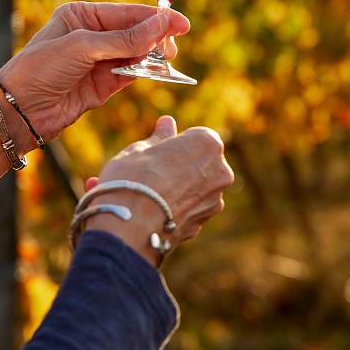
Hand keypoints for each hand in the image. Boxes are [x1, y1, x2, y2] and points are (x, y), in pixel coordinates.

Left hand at [0, 2, 190, 143]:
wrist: (18, 111)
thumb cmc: (39, 70)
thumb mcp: (82, 47)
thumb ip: (124, 38)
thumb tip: (161, 25)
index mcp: (81, 16)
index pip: (126, 13)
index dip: (155, 17)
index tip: (181, 23)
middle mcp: (92, 36)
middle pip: (135, 32)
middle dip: (155, 37)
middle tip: (172, 46)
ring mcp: (98, 61)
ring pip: (136, 53)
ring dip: (152, 56)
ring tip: (166, 59)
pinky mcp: (103, 85)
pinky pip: (131, 74)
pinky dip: (145, 73)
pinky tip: (156, 71)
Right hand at [83, 116, 232, 262]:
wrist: (129, 226)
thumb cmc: (131, 179)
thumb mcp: (140, 149)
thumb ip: (159, 138)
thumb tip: (167, 123)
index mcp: (208, 143)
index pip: (195, 137)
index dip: (174, 145)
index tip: (156, 154)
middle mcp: (220, 171)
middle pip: (198, 164)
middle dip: (179, 168)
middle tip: (150, 174)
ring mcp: (214, 200)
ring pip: (194, 190)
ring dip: (177, 190)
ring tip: (147, 197)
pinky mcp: (202, 224)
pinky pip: (187, 211)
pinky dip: (174, 210)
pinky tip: (151, 214)